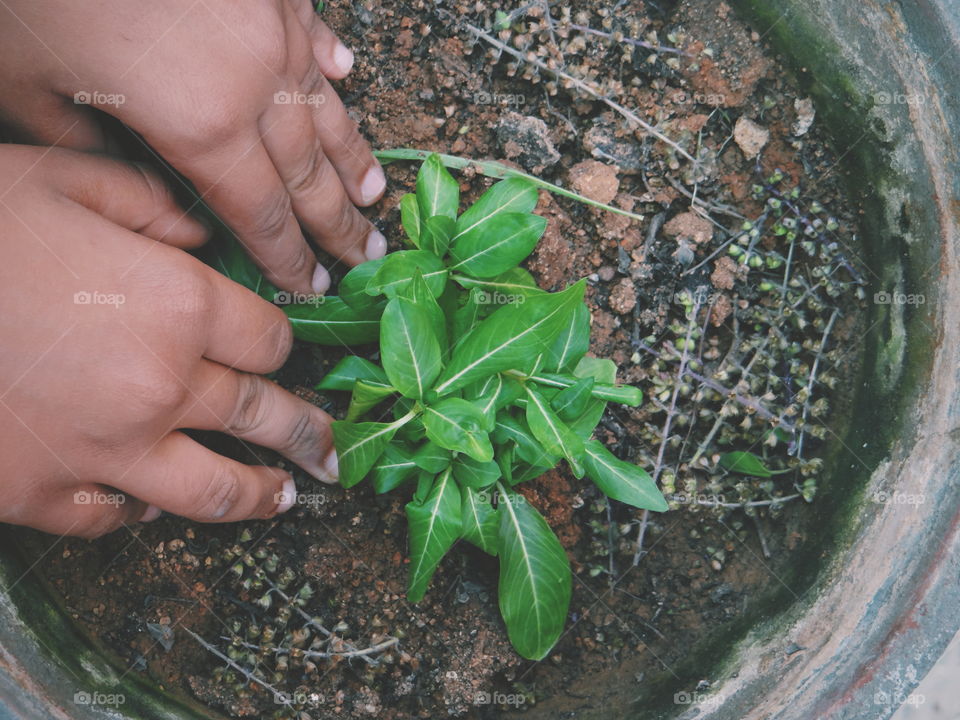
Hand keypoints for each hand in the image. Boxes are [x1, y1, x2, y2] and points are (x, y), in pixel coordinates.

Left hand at [0, 0, 386, 293]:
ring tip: (372, 192)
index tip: (313, 290)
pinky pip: (311, 32)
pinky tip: (345, 76)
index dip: (290, 259)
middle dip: (340, 223)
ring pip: (325, 108)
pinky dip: (329, 62)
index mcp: (202, 125)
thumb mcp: (31, 97)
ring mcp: (270, 26)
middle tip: (368, 255)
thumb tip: (147, 188)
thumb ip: (98, 159)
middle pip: (309, 172)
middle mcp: (255, 82)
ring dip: (351, 156)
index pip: (262, 216)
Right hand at [0, 145, 337, 537]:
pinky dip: (143, 512)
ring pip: (213, 489)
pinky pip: (117, 518)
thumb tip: (204, 236)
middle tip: (335, 446)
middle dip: (307, 430)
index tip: (291, 348)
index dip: (287, 341)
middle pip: (263, 414)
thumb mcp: (62, 182)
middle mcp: (162, 387)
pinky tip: (156, 505)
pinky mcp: (44, 496)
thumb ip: (152, 207)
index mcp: (177, 305)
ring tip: (291, 497)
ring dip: (262, 494)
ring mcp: (107, 451)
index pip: (270, 337)